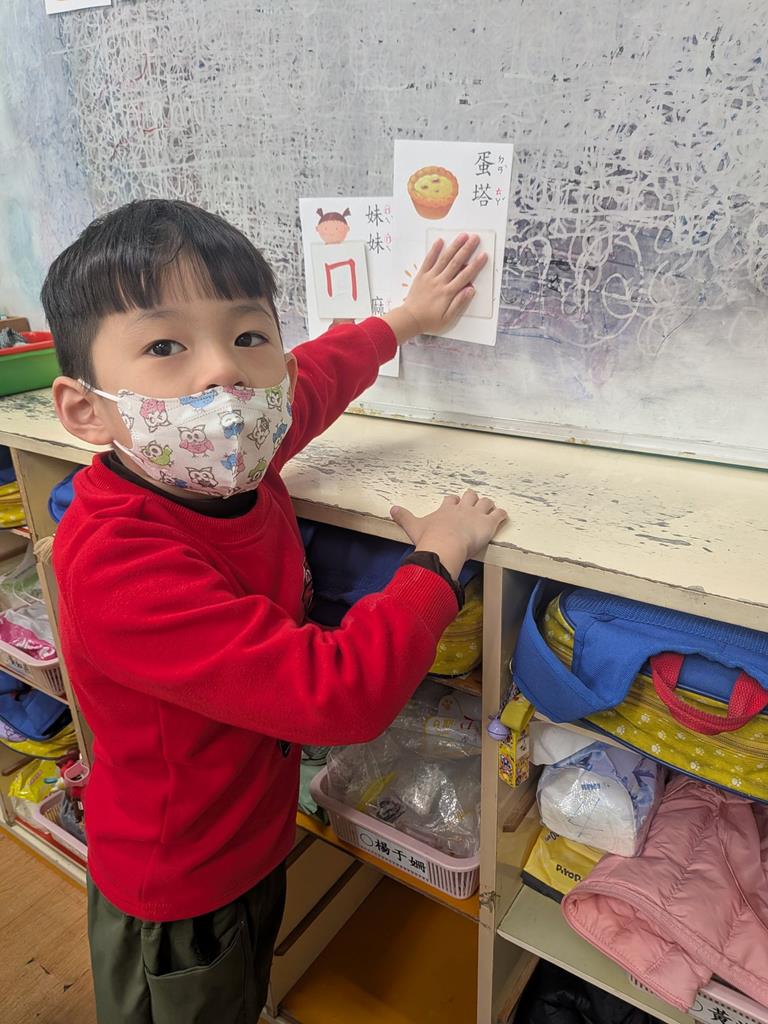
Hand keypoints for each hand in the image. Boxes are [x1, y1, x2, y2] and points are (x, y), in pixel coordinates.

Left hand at [382, 233, 487, 342]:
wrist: (410, 319)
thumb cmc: (429, 321)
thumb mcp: (447, 318)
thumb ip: (459, 303)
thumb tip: (471, 290)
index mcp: (448, 293)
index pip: (465, 276)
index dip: (475, 265)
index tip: (483, 255)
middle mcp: (440, 282)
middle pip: (456, 263)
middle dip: (467, 249)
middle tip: (475, 238)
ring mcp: (430, 277)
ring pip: (444, 259)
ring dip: (454, 246)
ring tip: (462, 236)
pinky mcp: (421, 275)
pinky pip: (428, 260)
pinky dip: (434, 250)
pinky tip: (440, 241)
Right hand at [390, 489, 507, 579]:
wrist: (445, 545)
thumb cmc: (430, 538)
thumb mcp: (413, 526)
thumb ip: (403, 517)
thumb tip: (392, 509)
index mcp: (446, 509)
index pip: (451, 500)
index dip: (453, 501)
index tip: (453, 504)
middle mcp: (462, 509)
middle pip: (470, 496)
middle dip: (471, 499)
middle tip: (472, 504)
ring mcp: (477, 515)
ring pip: (486, 502)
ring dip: (488, 505)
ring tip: (489, 508)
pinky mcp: (489, 523)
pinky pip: (499, 514)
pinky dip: (501, 514)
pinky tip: (502, 516)